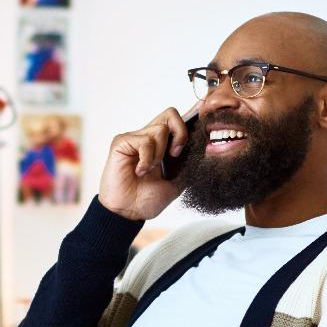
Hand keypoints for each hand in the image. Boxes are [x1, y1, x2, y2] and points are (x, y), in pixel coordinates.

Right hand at [97, 106, 195, 220]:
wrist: (129, 212)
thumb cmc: (147, 199)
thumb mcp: (177, 181)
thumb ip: (187, 164)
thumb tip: (204, 147)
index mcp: (162, 145)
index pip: (177, 121)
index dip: (190, 120)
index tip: (198, 131)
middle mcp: (148, 137)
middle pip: (171, 114)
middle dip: (180, 133)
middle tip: (175, 155)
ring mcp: (134, 138)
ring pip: (160, 130)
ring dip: (159, 154)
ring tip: (150, 170)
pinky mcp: (122, 142)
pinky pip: (144, 141)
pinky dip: (147, 159)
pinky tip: (139, 171)